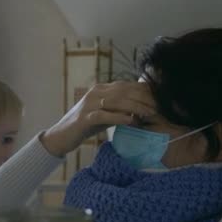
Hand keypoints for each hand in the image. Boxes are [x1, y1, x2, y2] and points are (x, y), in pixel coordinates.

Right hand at [41, 81, 156, 156]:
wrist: (60, 136)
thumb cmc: (84, 126)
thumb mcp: (105, 114)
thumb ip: (120, 109)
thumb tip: (144, 110)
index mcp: (101, 89)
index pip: (128, 85)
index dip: (145, 91)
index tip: (161, 99)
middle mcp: (96, 93)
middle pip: (125, 91)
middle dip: (144, 98)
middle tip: (160, 107)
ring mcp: (89, 104)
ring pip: (117, 101)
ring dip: (136, 107)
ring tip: (150, 114)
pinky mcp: (84, 118)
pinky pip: (105, 115)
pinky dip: (120, 117)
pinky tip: (132, 121)